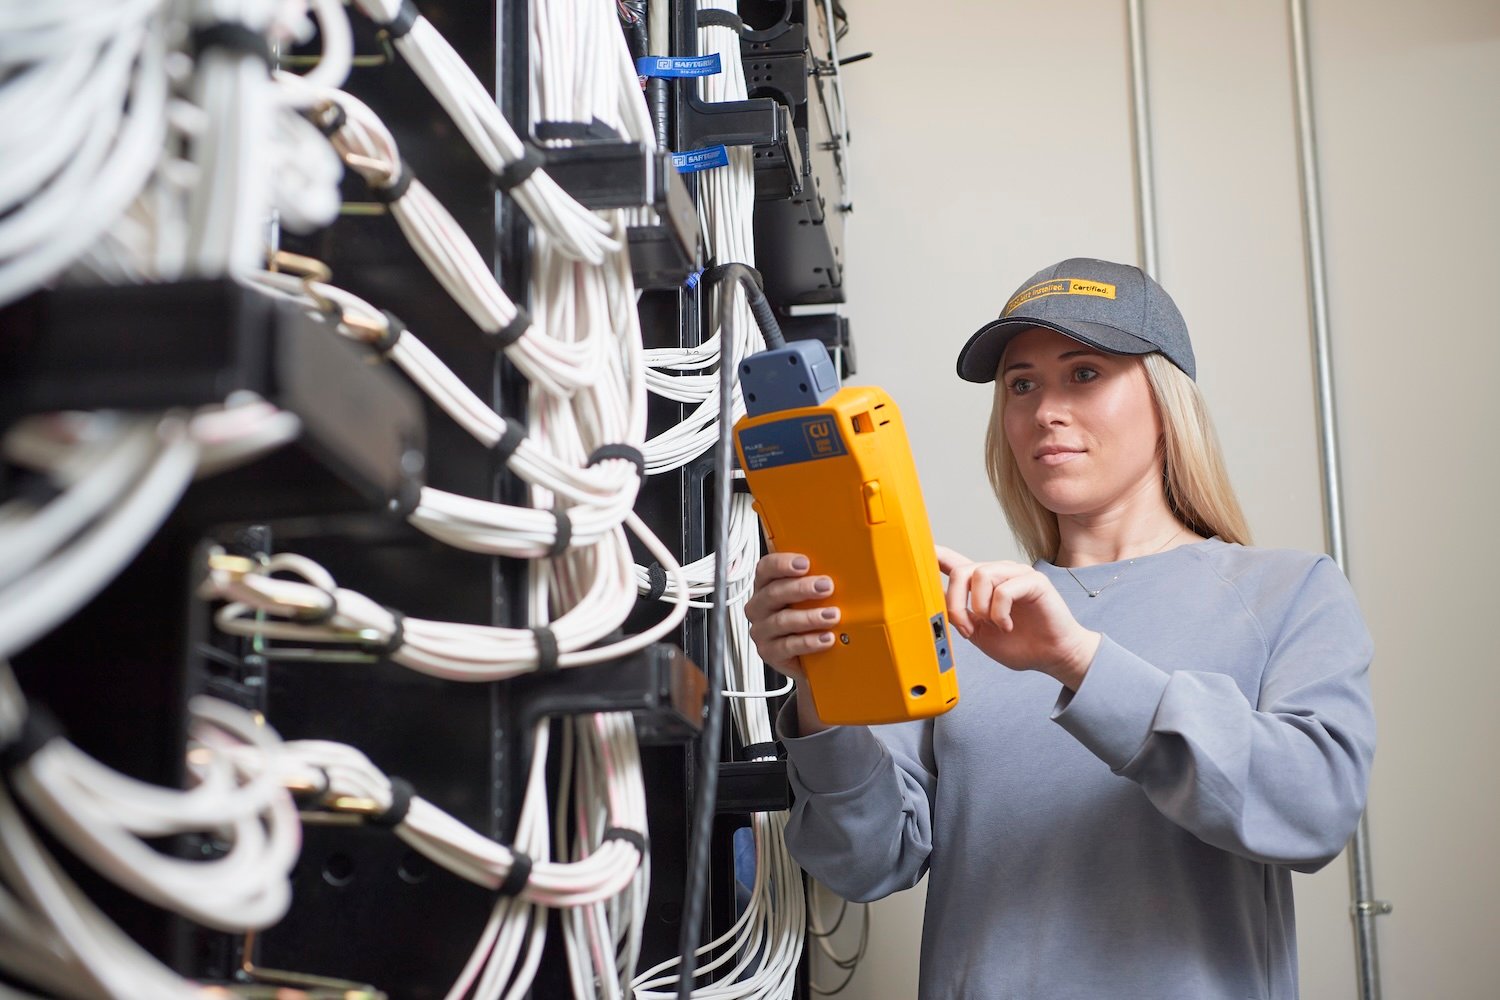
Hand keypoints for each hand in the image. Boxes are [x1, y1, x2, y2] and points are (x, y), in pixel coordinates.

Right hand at [745, 552, 838, 732]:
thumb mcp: (811, 596)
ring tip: (832, 616)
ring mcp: (762, 631)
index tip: (805, 563)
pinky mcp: (769, 652)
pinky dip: (809, 641)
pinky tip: (826, 638)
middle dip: (802, 588)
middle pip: (773, 593)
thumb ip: (815, 580)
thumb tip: (840, 565)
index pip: (766, 568)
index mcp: (766, 585)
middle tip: (826, 587)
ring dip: (810, 617)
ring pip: (781, 620)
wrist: (810, 658)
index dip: (783, 564)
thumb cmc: (809, 619)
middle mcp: (759, 607)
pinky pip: (787, 646)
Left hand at [935, 545, 1099, 690]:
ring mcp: (1016, 574)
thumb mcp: (980, 632)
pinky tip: (1007, 625)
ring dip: (980, 607)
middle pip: (961, 571)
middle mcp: (998, 574)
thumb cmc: (1020, 644)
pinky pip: (1004, 589)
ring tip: (992, 625)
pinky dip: (1000, 613)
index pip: (955, 562)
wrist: (1052, 656)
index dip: (936, 554)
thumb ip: (960, 616)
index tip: (920, 549)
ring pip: (981, 575)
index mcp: (982, 586)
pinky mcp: (1033, 581)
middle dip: (956, 603)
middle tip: (967, 628)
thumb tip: (937, 602)